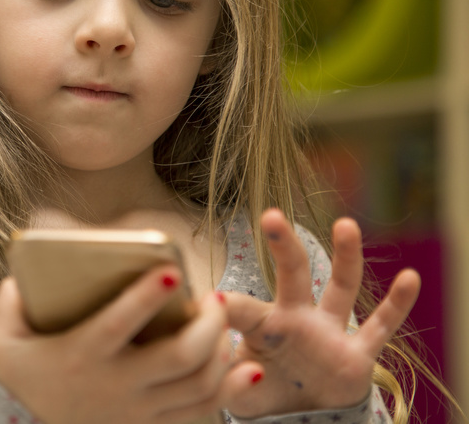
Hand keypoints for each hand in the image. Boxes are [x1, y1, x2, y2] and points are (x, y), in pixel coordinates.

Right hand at [0, 266, 256, 423]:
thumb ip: (10, 303)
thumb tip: (24, 272)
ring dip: (222, 351)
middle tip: (214, 297)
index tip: (172, 271)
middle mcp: (116, 384)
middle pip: (180, 357)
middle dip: (209, 324)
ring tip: (222, 322)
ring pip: (199, 384)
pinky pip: (202, 413)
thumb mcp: (4, 340)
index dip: (145, 297)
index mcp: (82, 354)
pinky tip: (243, 368)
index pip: (119, 324)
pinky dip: (228, 391)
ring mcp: (139, 410)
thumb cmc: (25, 374)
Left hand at [223, 209, 420, 417]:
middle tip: (272, 215)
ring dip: (346, 257)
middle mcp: (296, 318)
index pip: (238, 309)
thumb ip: (227, 381)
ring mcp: (328, 332)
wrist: (299, 418)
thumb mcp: (237, 393)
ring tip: (346, 225)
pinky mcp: (356, 355)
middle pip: (292, 273)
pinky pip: (380, 327)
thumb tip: (230, 368)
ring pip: (340, 287)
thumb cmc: (261, 393)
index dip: (224, 307)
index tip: (208, 301)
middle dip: (284, 245)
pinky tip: (410, 277)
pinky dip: (396, 305)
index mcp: (260, 326)